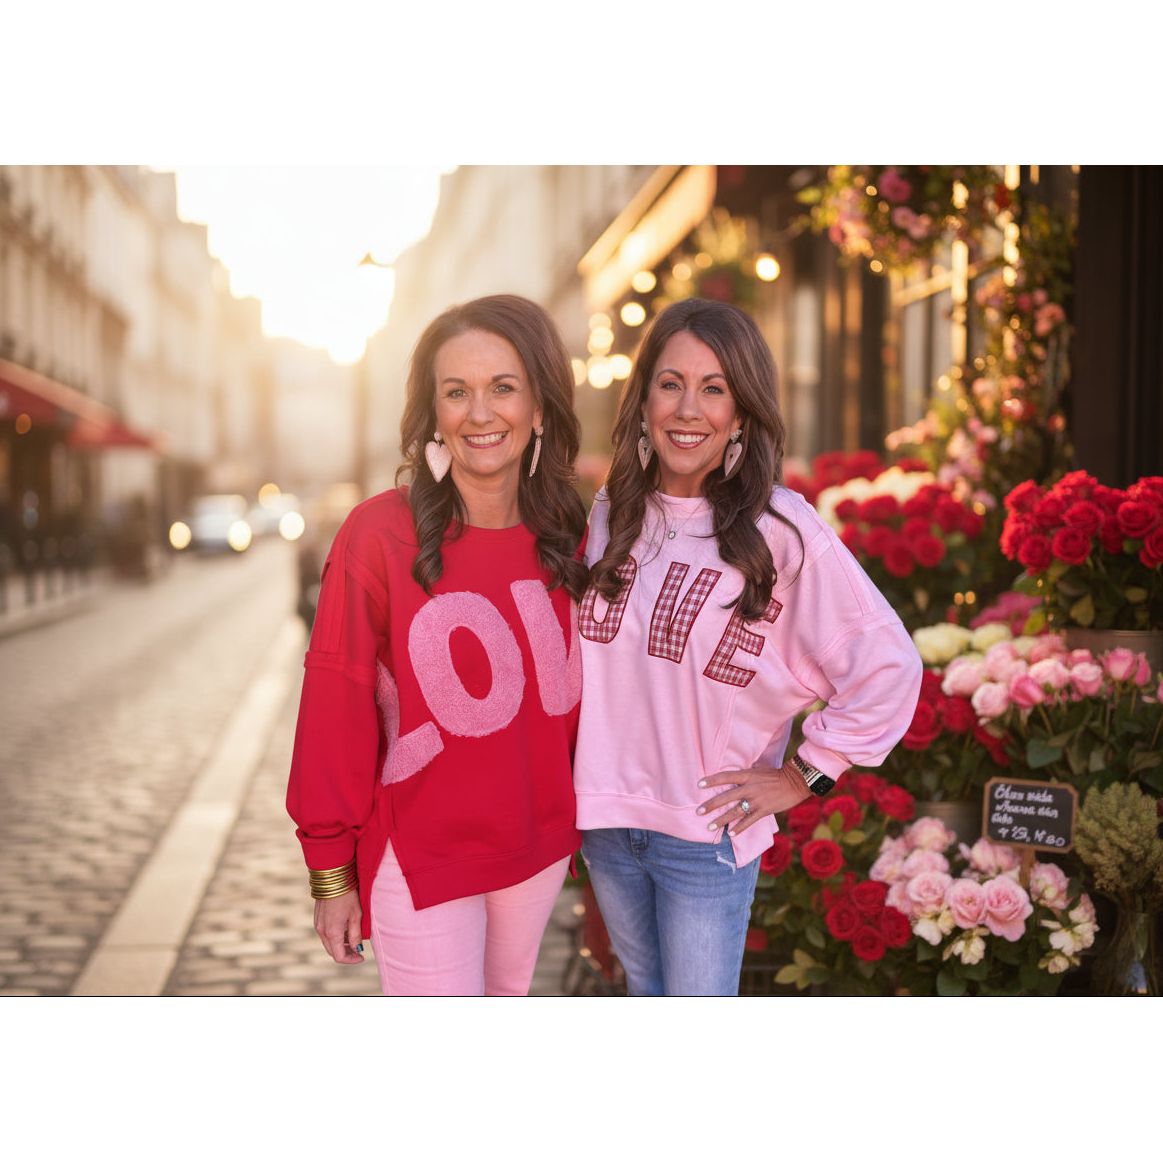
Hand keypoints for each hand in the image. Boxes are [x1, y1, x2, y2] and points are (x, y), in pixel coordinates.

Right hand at [314, 890, 364, 963]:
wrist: (332, 878)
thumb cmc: (347, 895)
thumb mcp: (356, 915)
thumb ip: (355, 935)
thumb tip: (357, 949)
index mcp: (332, 932)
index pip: (339, 956)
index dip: (351, 960)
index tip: (362, 956)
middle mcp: (322, 931)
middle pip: (332, 951)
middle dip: (346, 954)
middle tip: (359, 951)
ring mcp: (318, 925)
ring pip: (329, 943)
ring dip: (340, 945)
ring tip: (354, 940)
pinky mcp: (317, 919)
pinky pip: (325, 934)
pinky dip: (335, 937)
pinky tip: (345, 930)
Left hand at [696, 759, 813, 835]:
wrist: (795, 782)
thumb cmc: (775, 774)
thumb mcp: (758, 770)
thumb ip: (745, 775)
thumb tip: (732, 778)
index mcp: (747, 775)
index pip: (725, 777)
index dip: (712, 780)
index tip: (699, 784)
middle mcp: (750, 788)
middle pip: (726, 797)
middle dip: (711, 805)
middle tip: (698, 812)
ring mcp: (756, 800)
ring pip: (735, 812)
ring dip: (721, 820)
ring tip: (710, 826)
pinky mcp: (764, 811)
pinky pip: (749, 821)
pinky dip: (739, 828)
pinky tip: (730, 833)